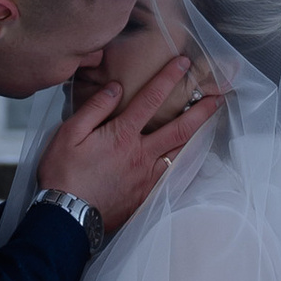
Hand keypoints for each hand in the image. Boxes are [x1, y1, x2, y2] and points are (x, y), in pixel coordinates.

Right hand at [38, 43, 219, 235]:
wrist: (67, 216)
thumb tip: (115, 88)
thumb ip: (94, 108)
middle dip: (200, 110)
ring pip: (179, 152)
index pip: (150, 100)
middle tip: (217, 97)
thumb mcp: (68, 134)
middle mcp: (141, 154)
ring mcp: (146, 176)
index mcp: (122, 135)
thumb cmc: (63, 175)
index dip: (169, 78)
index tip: (183, 64)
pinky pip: (172, 175)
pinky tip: (189, 155)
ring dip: (196, 135)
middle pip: (179, 128)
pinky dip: (184, 162)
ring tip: (209, 122)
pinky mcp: (145, 195)